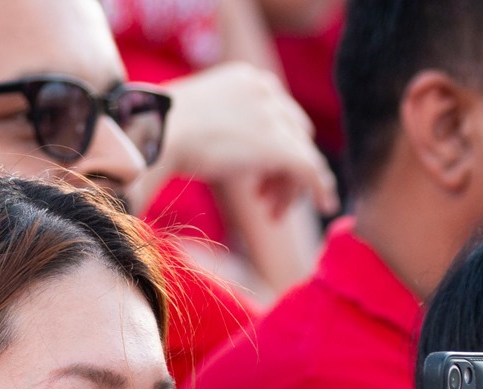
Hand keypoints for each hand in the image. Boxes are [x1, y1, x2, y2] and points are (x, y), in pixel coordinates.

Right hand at [156, 63, 337, 218]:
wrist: (156, 135)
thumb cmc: (160, 132)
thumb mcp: (199, 116)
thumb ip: (224, 124)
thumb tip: (226, 148)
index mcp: (249, 80)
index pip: (279, 115)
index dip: (275, 150)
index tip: (259, 180)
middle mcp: (267, 91)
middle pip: (294, 134)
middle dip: (283, 170)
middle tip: (266, 201)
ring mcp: (273, 117)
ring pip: (301, 155)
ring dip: (291, 187)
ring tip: (273, 213)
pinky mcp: (278, 145)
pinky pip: (310, 168)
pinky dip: (321, 187)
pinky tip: (326, 204)